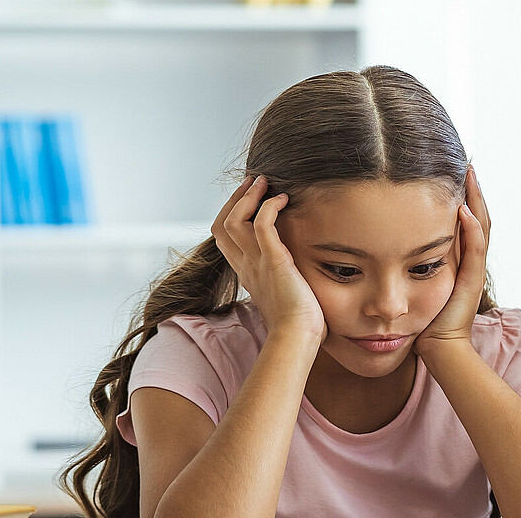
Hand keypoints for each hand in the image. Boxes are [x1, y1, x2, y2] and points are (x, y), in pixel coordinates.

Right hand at [211, 175, 325, 343]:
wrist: (298, 339)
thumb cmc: (299, 323)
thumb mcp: (284, 294)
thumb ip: (282, 278)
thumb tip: (295, 272)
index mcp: (246, 273)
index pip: (224, 237)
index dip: (232, 213)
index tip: (250, 197)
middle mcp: (246, 266)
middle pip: (222, 224)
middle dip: (236, 199)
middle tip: (255, 182)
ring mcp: (257, 263)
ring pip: (234, 221)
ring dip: (249, 197)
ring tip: (266, 183)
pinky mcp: (275, 261)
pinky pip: (261, 225)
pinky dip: (268, 207)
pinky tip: (283, 199)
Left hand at [414, 166, 490, 354]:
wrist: (439, 346)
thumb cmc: (423, 318)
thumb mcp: (417, 279)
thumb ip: (412, 259)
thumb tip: (390, 237)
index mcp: (461, 257)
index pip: (466, 218)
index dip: (464, 194)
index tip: (456, 171)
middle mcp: (472, 259)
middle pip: (479, 216)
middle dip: (473, 190)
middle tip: (468, 163)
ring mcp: (474, 269)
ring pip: (481, 227)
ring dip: (476, 201)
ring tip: (470, 176)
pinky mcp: (471, 281)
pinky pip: (475, 250)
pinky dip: (471, 229)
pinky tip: (463, 210)